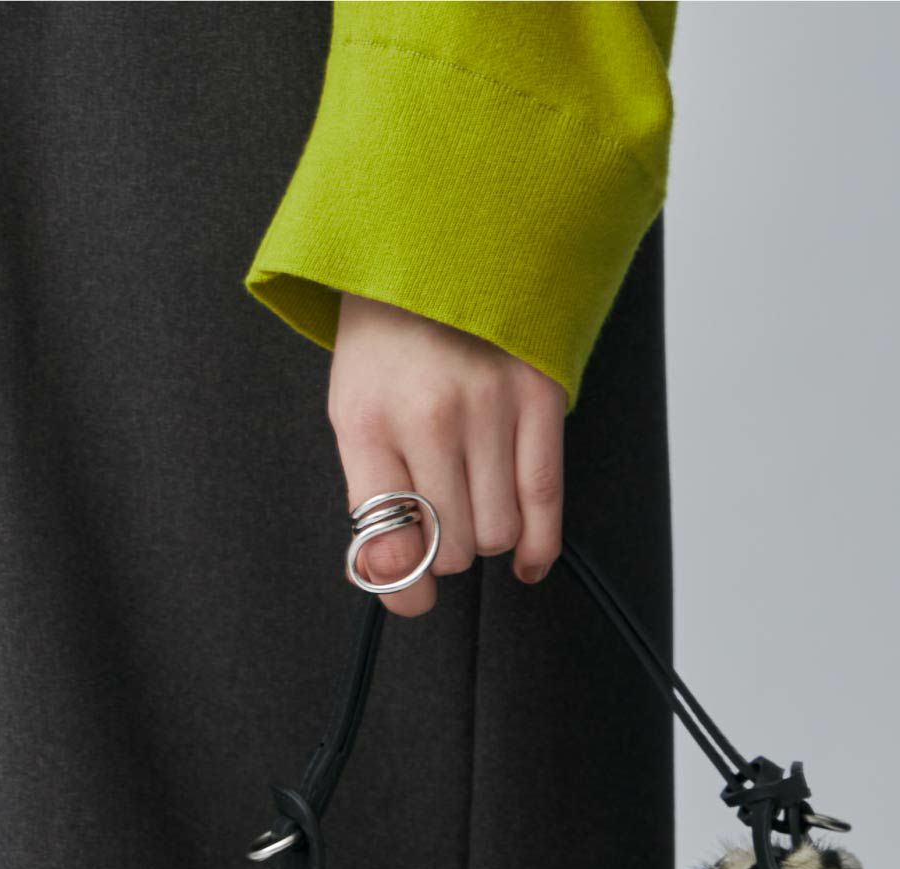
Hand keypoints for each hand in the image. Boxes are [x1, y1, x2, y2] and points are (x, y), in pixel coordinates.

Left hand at [328, 293, 566, 617]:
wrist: (438, 242)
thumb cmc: (390, 339)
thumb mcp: (353, 408)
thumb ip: (372, 495)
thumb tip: (399, 581)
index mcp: (366, 421)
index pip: (389, 541)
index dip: (403, 587)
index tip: (413, 595)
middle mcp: (427, 416)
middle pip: (453, 547)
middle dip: (450, 550)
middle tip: (446, 520)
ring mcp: (488, 406)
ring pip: (500, 532)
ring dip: (490, 536)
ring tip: (477, 505)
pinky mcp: (539, 395)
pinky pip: (546, 499)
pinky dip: (539, 546)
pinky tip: (529, 562)